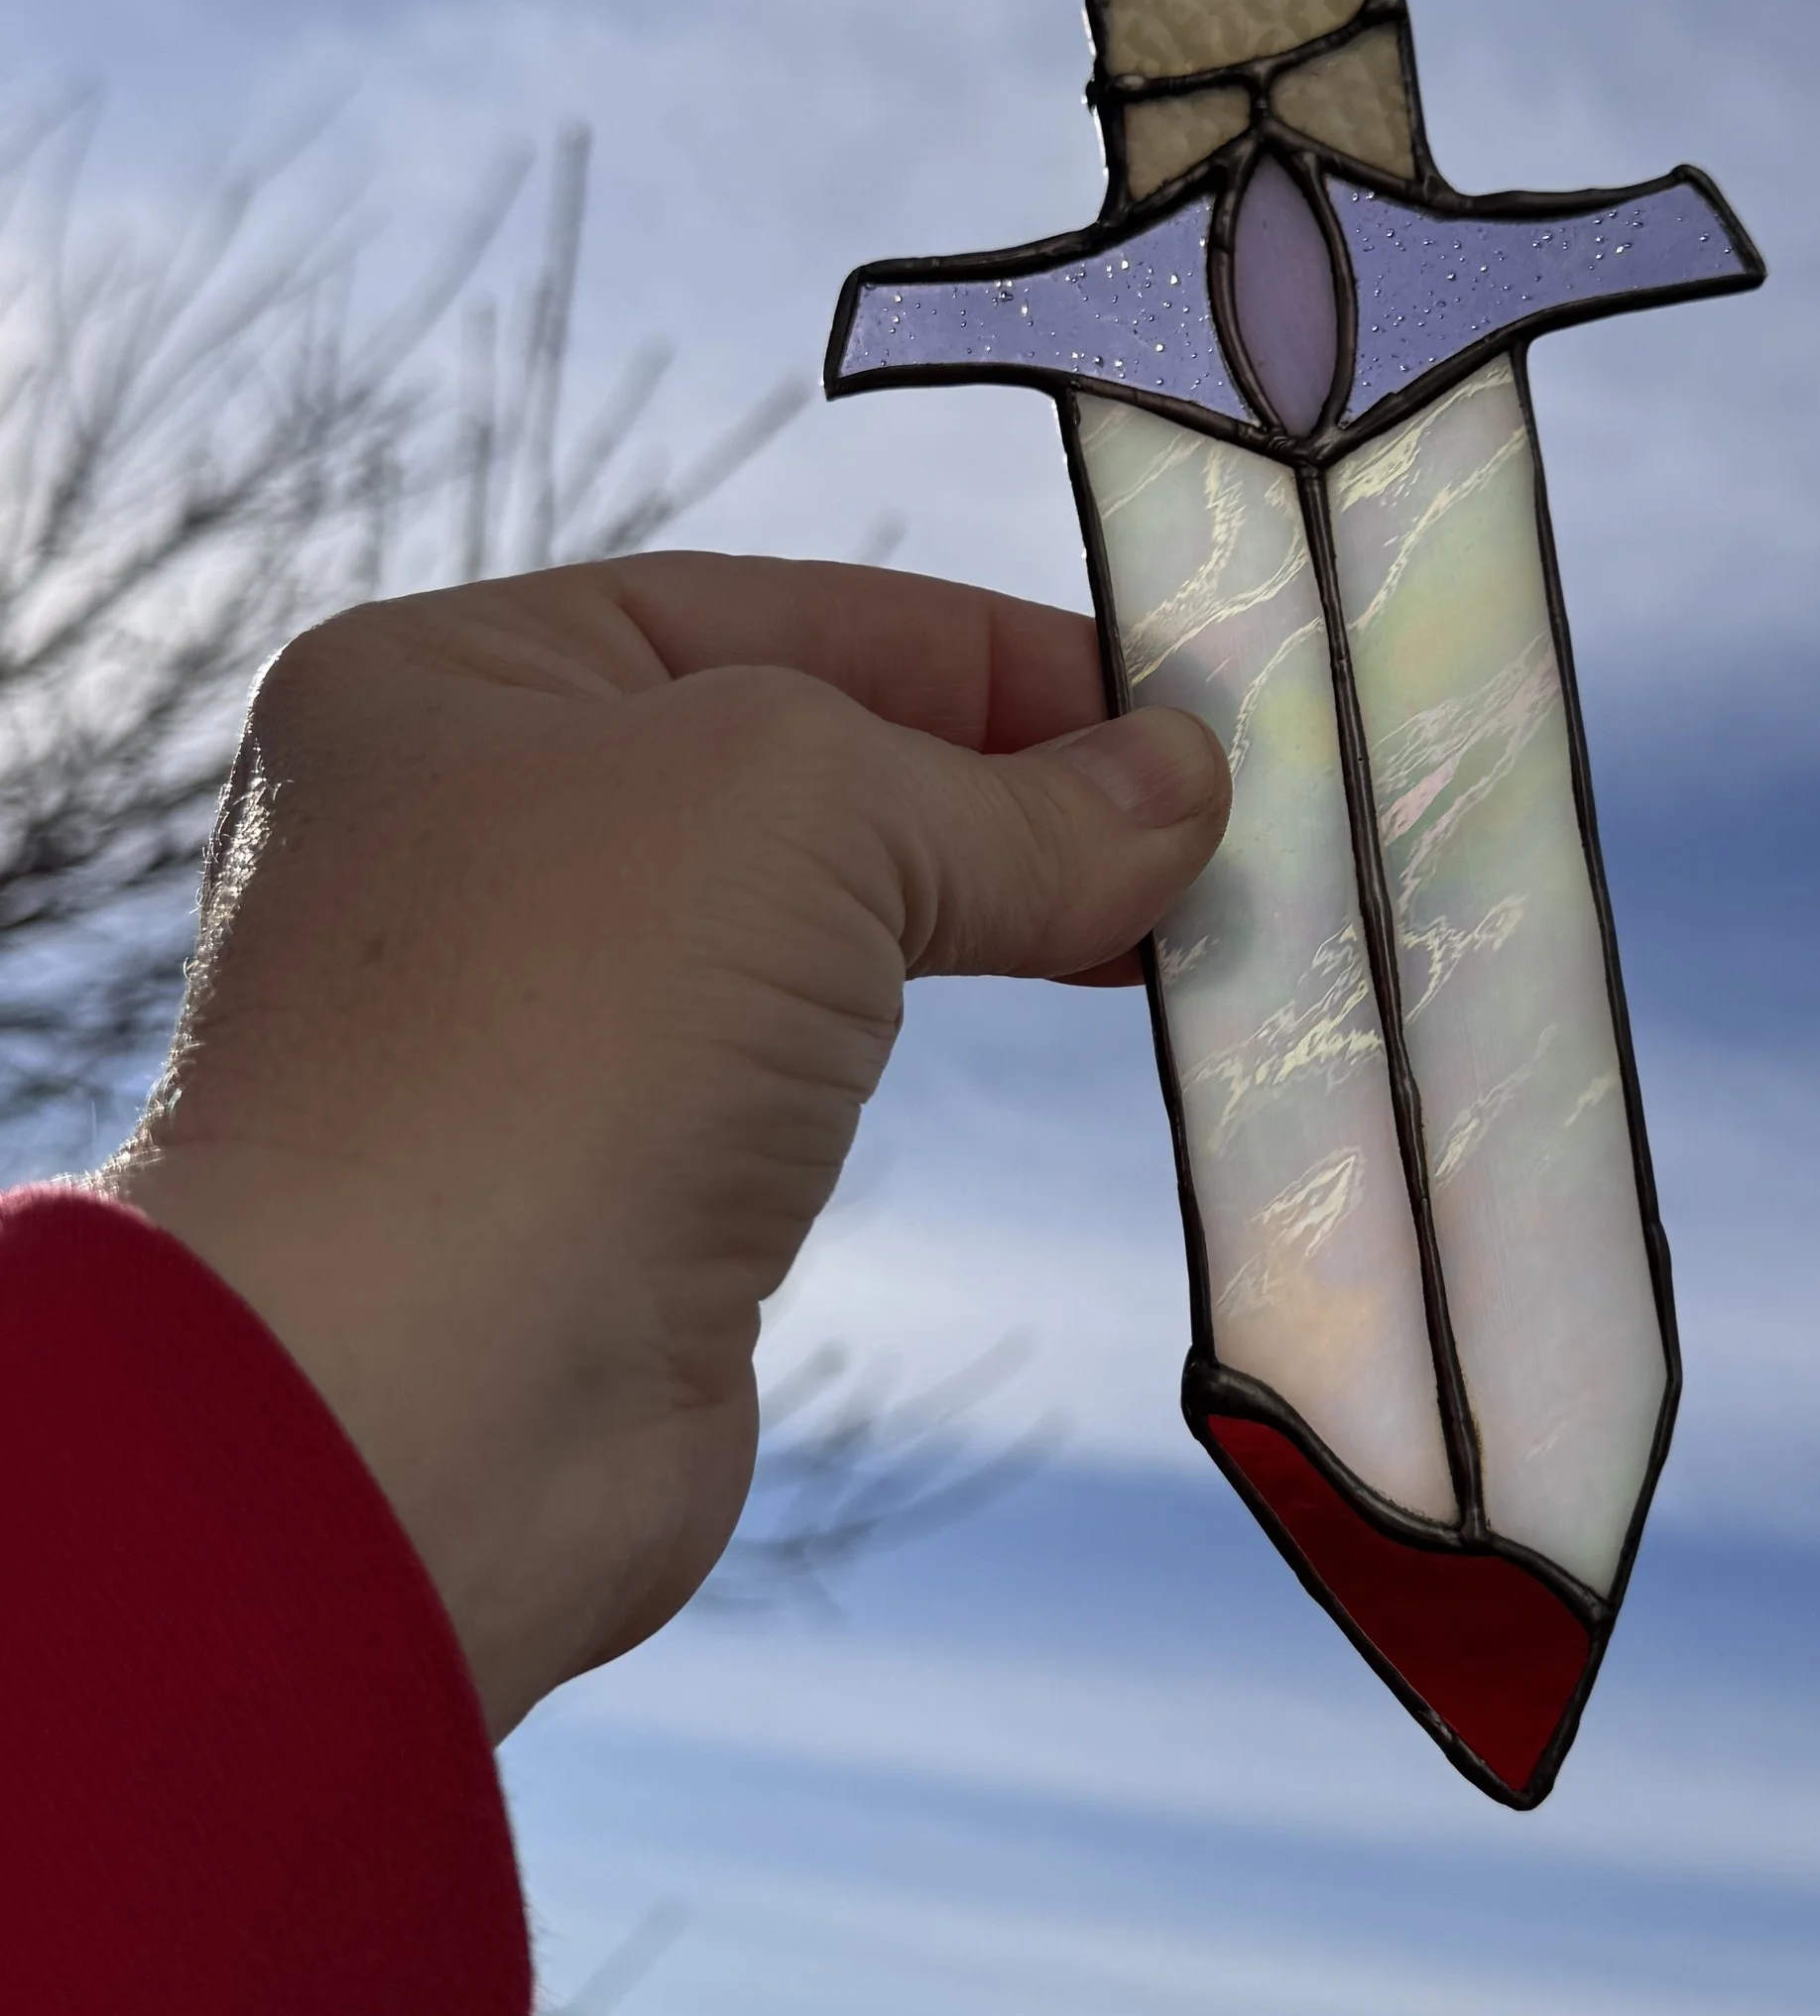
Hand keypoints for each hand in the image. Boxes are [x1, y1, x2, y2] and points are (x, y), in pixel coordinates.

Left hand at [100, 556, 1226, 1736]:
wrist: (412, 1399)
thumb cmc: (557, 1026)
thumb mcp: (806, 805)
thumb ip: (1009, 798)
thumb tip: (1184, 792)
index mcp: (452, 686)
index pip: (774, 616)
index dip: (990, 650)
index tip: (1183, 701)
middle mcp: (467, 840)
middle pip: (798, 768)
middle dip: (1008, 786)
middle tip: (1210, 820)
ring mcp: (531, 1028)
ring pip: (808, 929)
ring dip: (987, 913)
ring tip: (1172, 922)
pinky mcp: (606, 1191)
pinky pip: (805, 1071)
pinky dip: (930, 1042)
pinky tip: (1051, 1032)